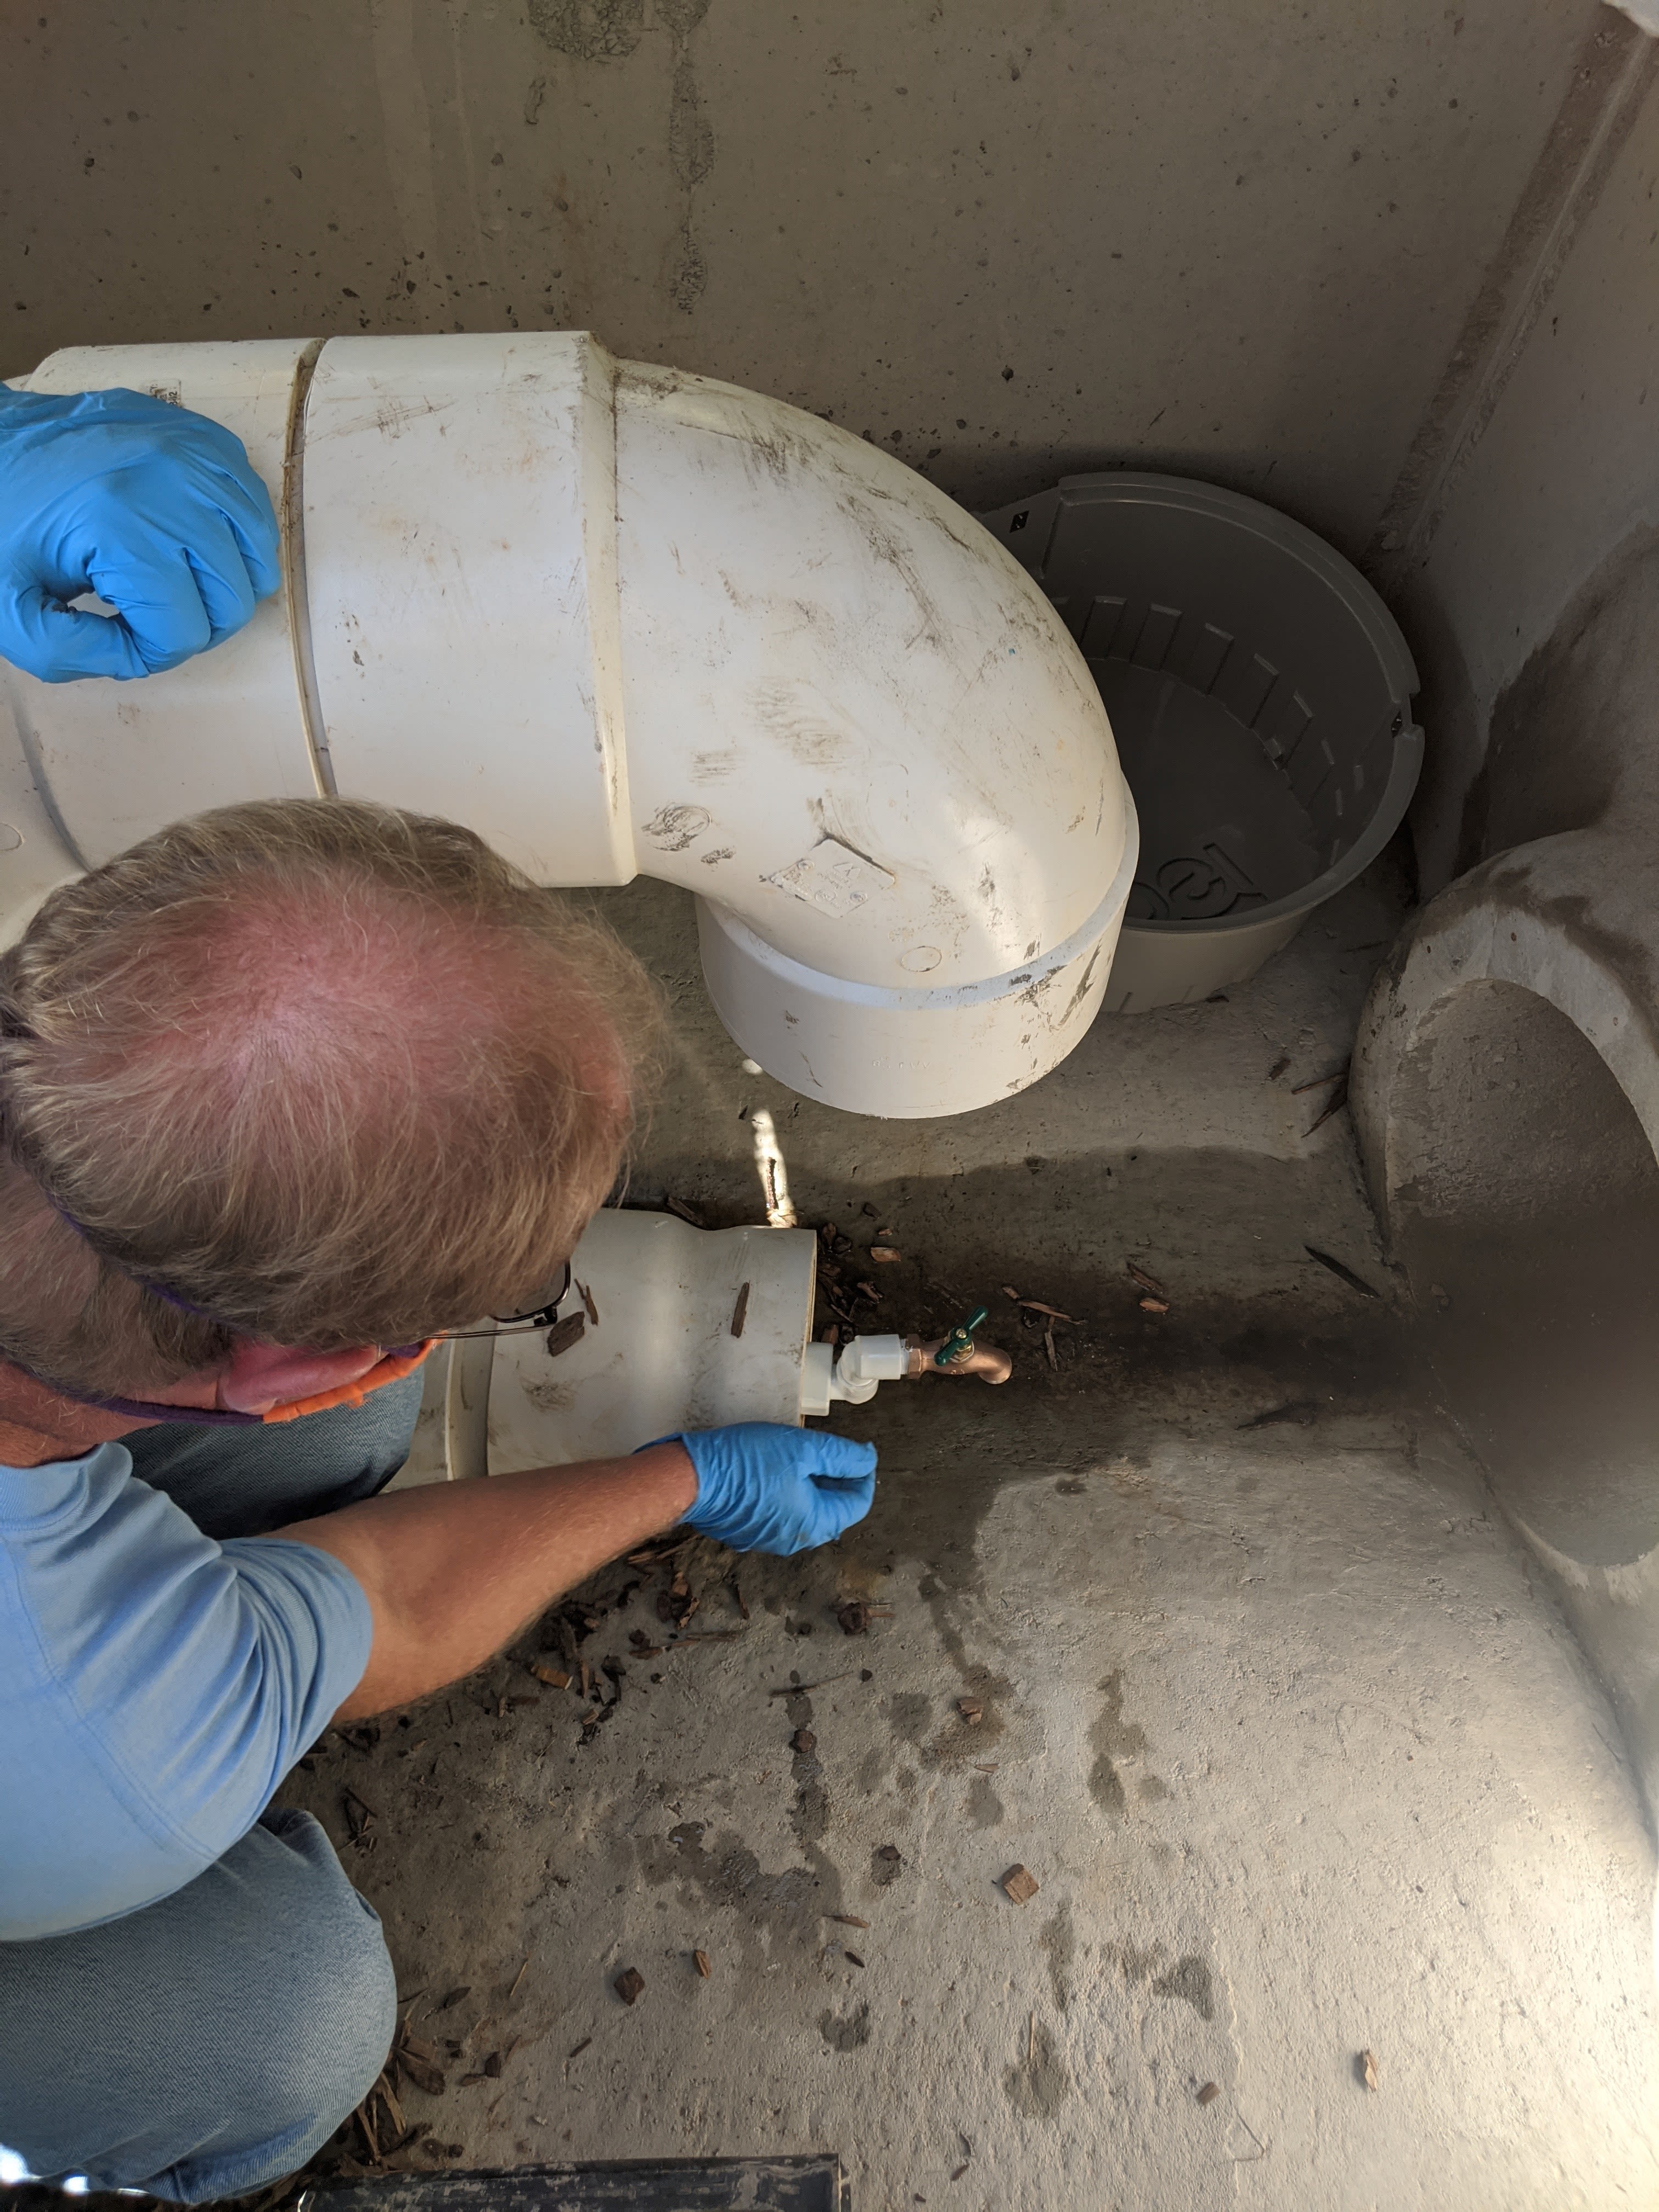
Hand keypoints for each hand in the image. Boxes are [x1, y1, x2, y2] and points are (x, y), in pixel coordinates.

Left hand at [0, 385, 280, 682]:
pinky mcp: (201, 436)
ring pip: (257, 556)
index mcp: (119, 526)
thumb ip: (68, 655)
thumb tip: (136, 658)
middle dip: (194, 623)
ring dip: (224, 585)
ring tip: (178, 581)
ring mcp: (191, 453)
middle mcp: (169, 484)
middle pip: (231, 599)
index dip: (151, 650)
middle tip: (149, 613)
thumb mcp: (9, 607)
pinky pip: (255, 506)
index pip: (182, 631)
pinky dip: (238, 538)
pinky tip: (198, 544)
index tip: (117, 632)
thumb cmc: (1, 516)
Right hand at [672, 1422, 876, 1554]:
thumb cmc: (746, 1462)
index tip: (858, 1452)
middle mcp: (795, 1541)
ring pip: (805, 1512)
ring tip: (803, 1457)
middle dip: (837, 1480)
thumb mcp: (803, 1448)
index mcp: (815, 1524)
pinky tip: (775, 1470)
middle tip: (830, 1450)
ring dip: (811, 1486)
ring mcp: (769, 1540)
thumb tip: (867, 1459)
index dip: (863, 1475)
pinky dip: (787, 1494)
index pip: (858, 1504)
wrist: (691, 1479)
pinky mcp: (747, 1533)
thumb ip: (841, 1456)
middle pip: (832, 1511)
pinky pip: (780, 1514)